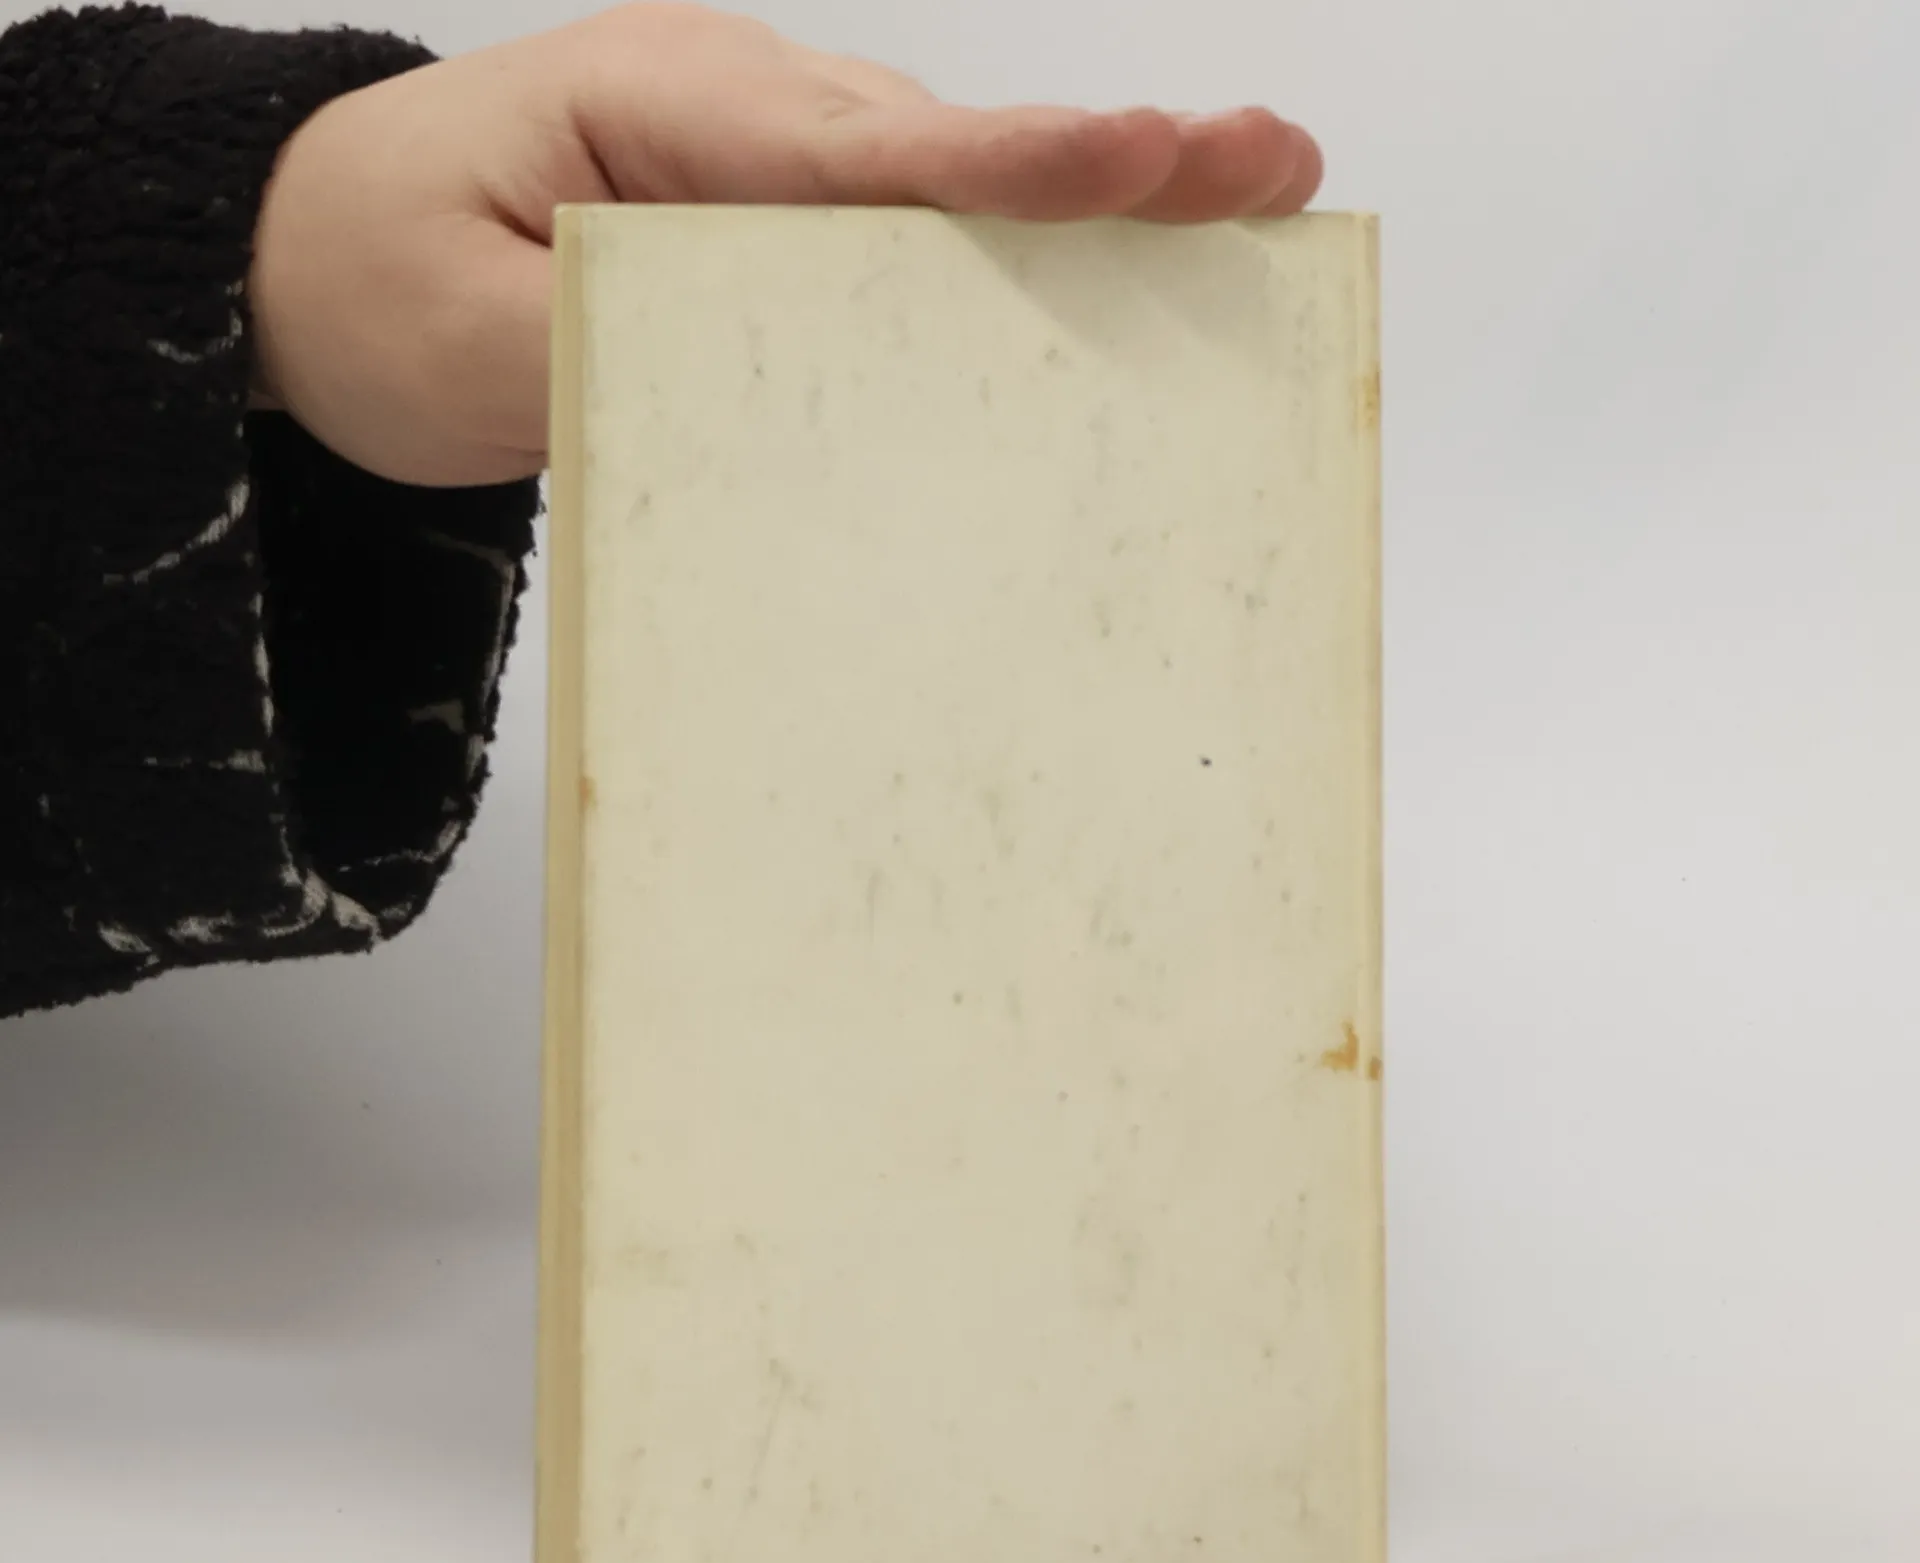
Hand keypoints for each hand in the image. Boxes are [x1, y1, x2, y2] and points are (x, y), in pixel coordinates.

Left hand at [249, 2, 1325, 488]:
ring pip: (947, 196)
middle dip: (1113, 163)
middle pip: (949, 153)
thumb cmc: (369, 282)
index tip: (1149, 158)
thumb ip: (624, 363)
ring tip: (1249, 218)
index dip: (1019, 166)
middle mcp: (744, 118)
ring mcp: (769, 170)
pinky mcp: (778, 234)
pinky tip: (1112, 290)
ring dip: (1091, 215)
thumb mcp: (468, 345)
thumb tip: (791, 412)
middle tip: (1272, 169)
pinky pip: (908, 248)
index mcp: (667, 110)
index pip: (869, 151)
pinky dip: (1012, 269)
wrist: (303, 265)